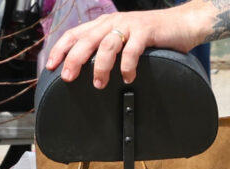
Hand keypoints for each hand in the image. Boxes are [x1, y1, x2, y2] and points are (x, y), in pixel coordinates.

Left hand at [45, 7, 206, 88]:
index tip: (49, 67)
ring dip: (100, 66)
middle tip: (67, 78)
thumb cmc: (149, 37)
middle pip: (86, 40)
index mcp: (103, 25)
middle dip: (74, 59)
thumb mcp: (122, 41)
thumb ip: (105, 51)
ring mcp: (129, 25)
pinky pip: (132, 49)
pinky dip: (127, 65)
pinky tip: (128, 77)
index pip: (75, 35)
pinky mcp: (146, 31)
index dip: (60, 50)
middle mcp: (112, 22)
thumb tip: (86, 73)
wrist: (180, 24)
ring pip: (106, 44)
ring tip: (99, 84)